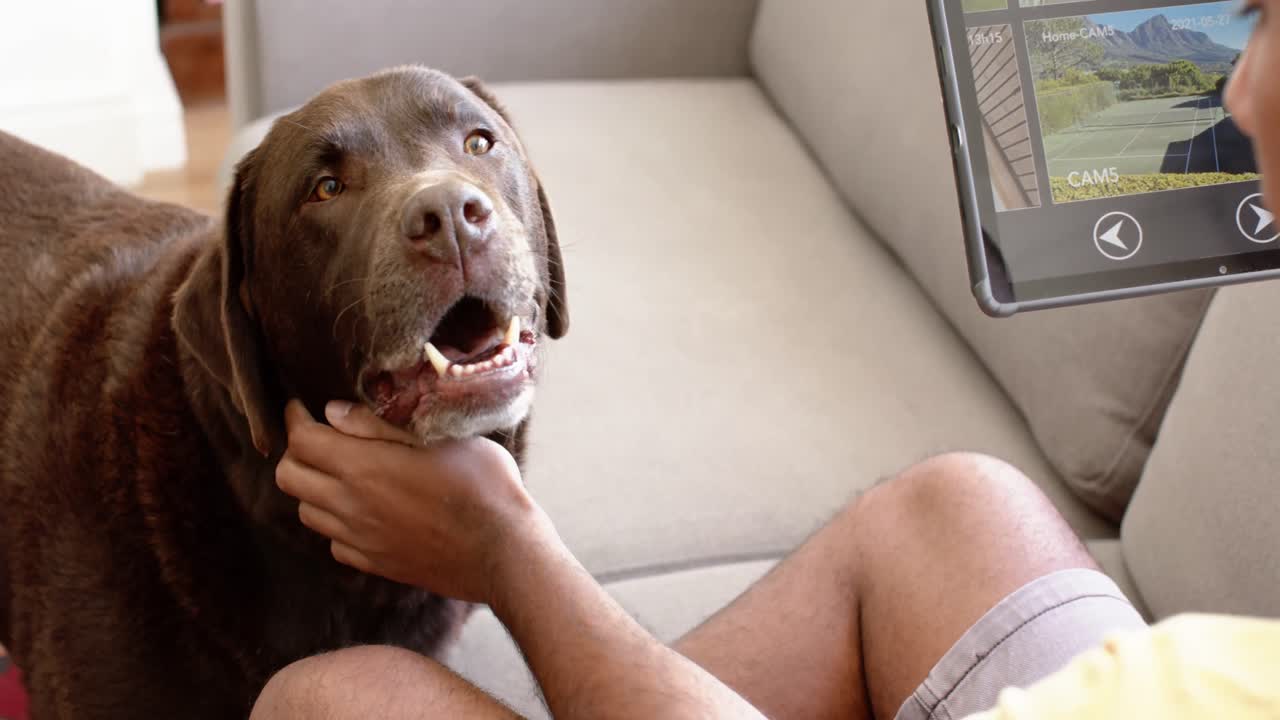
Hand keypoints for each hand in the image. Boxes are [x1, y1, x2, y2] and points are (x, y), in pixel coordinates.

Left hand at [276, 399, 553, 603]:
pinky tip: (363, 511)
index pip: (301, 440)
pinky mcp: (375, 564)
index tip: (302, 406)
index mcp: (363, 467)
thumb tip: (331, 411)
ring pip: (307, 512)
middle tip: (319, 438)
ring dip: (314, 488)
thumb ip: (379, 424)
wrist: (504, 552)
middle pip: (290, 477)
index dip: (295, 418)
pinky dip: (336, 524)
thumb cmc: (482, 485)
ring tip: (341, 473)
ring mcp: (361, 539)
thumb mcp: (440, 437)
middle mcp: (351, 505)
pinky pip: (334, 543)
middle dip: (296, 452)